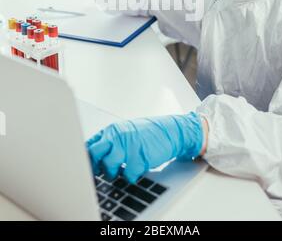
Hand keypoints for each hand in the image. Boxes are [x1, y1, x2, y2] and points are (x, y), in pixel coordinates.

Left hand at [86, 112, 202, 182]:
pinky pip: (127, 174)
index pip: (89, 145)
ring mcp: (128, 146)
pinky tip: (135, 170)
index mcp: (112, 129)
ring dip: (112, 173)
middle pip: (93, 154)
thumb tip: (91, 155)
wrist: (171, 131)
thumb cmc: (147, 133)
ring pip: (108, 166)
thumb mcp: (125, 131)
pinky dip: (130, 176)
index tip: (86, 167)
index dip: (86, 158)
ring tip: (120, 171)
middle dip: (95, 166)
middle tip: (101, 171)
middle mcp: (117, 136)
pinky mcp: (139, 157)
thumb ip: (109, 140)